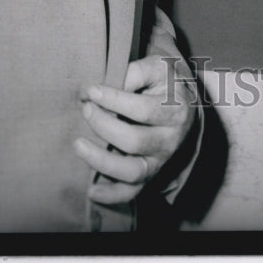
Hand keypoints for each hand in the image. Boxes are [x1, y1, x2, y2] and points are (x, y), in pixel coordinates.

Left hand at [74, 52, 196, 204]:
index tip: (90, 90)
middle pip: (135, 141)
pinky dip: (111, 195)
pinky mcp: (150, 174)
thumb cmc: (165, 81)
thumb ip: (134, 72)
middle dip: (104, 126)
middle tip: (85, 109)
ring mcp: (161, 160)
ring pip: (132, 171)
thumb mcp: (157, 66)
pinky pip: (132, 192)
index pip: (143, 110)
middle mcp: (171, 139)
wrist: (185, 102)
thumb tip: (99, 89)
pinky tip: (90, 189)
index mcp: (176, 110)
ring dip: (101, 161)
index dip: (114, 100)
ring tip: (78, 145)